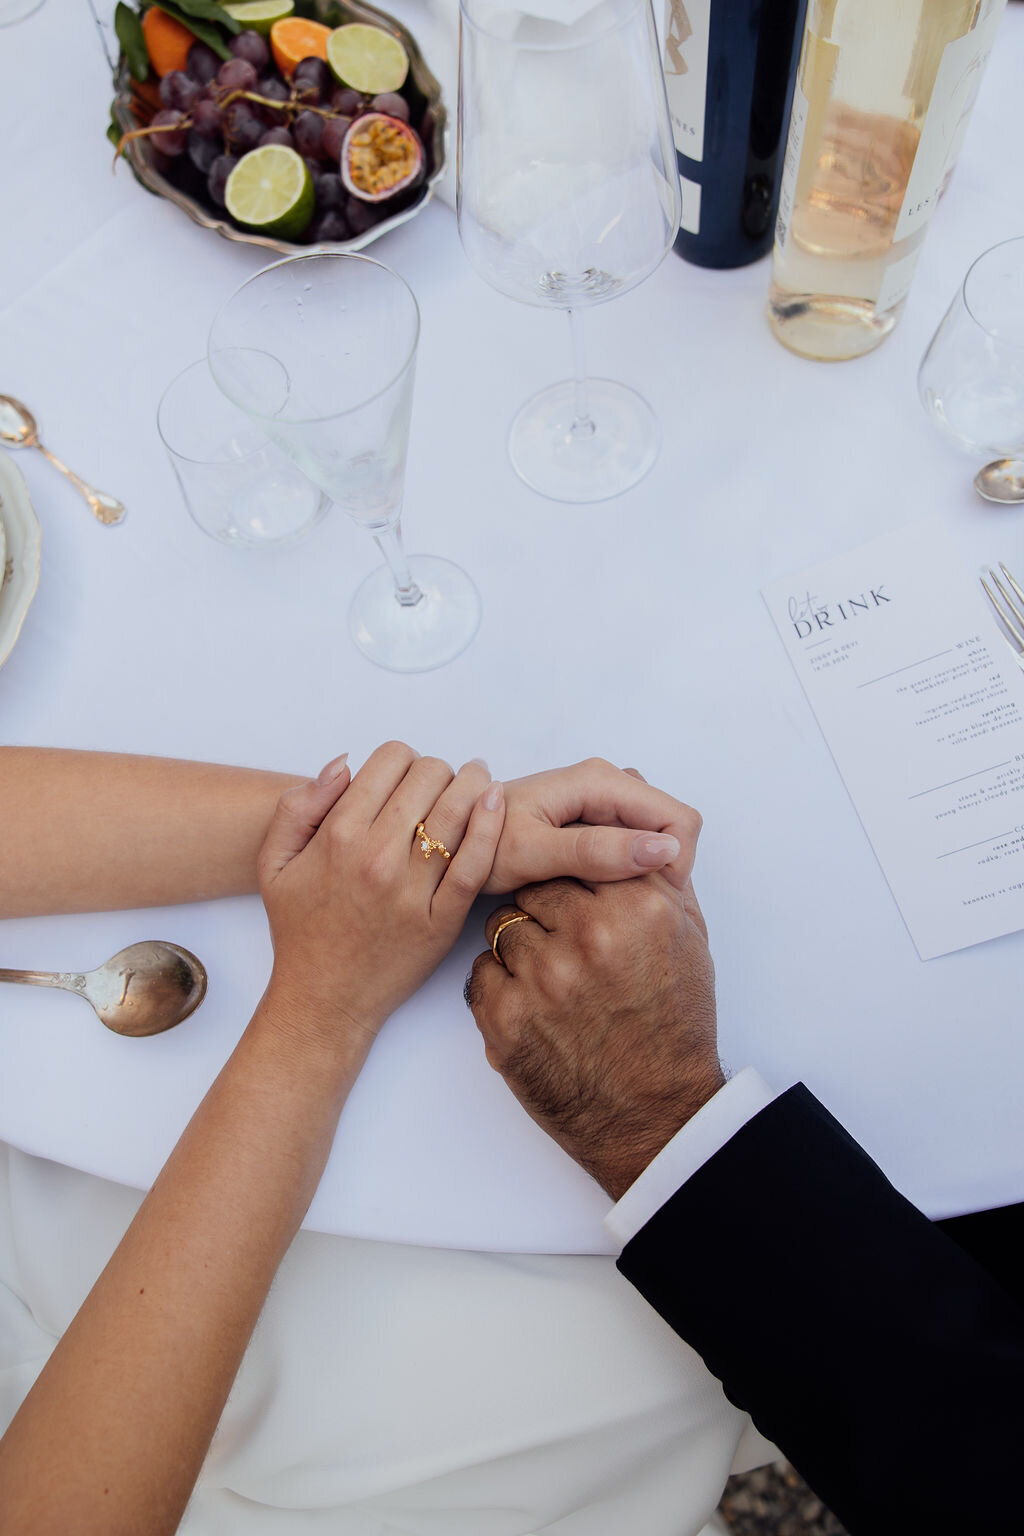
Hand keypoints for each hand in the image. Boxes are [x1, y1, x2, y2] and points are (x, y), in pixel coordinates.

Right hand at [258, 743, 504, 1044]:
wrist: (323, 998)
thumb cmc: (300, 930)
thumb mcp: (274, 863)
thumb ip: (299, 805)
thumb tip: (344, 763)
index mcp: (338, 836)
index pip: (391, 759)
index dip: (402, 758)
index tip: (405, 777)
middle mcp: (377, 857)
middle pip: (430, 776)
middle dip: (438, 770)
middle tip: (439, 785)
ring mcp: (414, 890)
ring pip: (459, 808)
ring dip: (473, 783)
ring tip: (476, 781)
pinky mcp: (443, 919)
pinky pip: (477, 861)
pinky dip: (491, 824)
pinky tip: (495, 802)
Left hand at [466, 874, 723, 1198]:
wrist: (655, 1115)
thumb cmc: (674, 1028)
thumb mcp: (689, 940)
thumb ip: (659, 880)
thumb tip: (637, 834)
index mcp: (636, 906)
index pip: (579, 857)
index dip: (576, 881)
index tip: (580, 900)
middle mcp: (587, 934)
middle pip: (535, 889)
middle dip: (545, 911)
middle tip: (565, 945)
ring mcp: (542, 977)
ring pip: (502, 927)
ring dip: (521, 949)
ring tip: (552, 981)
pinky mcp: (506, 1018)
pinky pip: (482, 973)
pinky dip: (501, 988)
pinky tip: (534, 1008)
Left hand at [485, 760, 700, 893]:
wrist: (443, 841)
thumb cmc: (476, 845)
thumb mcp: (533, 854)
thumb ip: (595, 851)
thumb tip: (662, 849)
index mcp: (599, 782)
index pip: (678, 819)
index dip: (676, 863)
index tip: (650, 902)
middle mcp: (605, 785)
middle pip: (670, 829)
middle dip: (663, 870)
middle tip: (628, 911)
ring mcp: (598, 804)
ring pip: (652, 842)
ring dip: (645, 874)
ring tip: (610, 907)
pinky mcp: (589, 824)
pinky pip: (631, 848)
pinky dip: (627, 874)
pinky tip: (598, 899)